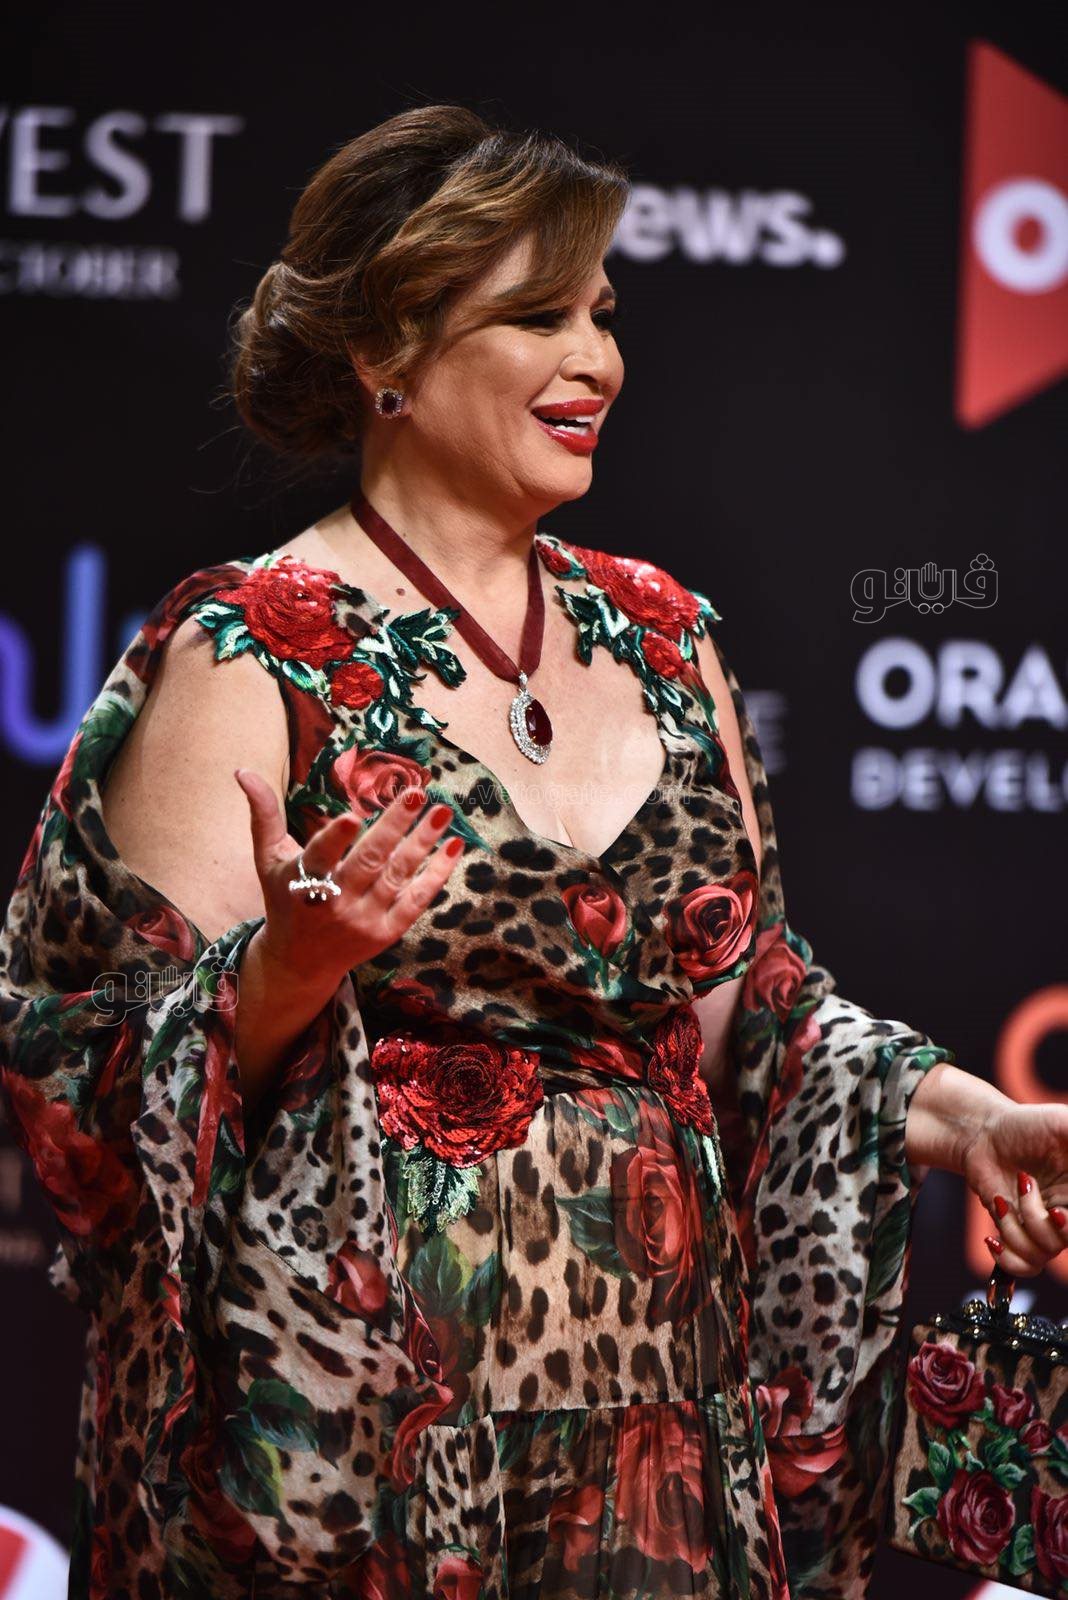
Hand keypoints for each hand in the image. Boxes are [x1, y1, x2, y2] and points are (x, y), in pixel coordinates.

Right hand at [234, 769, 463, 988]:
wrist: (299, 962)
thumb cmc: (285, 899)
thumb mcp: (268, 859)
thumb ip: (263, 815)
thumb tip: (243, 771)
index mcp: (302, 883)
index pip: (318, 859)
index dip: (333, 840)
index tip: (349, 816)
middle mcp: (335, 904)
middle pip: (369, 862)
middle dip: (394, 827)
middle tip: (416, 793)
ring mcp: (364, 920)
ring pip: (398, 876)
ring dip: (422, 842)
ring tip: (442, 811)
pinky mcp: (387, 932)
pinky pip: (417, 900)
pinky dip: (437, 874)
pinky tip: (453, 845)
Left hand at [961, 1100, 1067, 1276]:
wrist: (984, 1135)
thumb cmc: (1026, 1125)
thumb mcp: (1062, 1123)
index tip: (1058, 1211)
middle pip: (1066, 1241)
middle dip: (1046, 1222)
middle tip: (1031, 1190)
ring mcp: (1044, 1229)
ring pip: (1043, 1254)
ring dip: (1017, 1229)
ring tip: (1005, 1200)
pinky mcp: (1019, 1235)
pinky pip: (1023, 1266)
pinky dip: (1007, 1256)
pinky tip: (994, 1236)